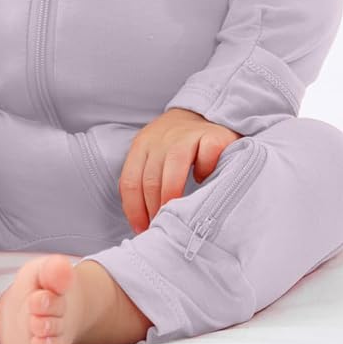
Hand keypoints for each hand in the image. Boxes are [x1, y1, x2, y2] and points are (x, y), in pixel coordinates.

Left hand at [119, 108, 241, 232]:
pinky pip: (206, 156)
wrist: (204, 113)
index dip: (134, 210)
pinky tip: (204, 182)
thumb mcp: (153, 156)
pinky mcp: (212, 136)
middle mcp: (161, 139)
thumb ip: (145, 180)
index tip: (142, 230)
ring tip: (177, 216)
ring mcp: (187, 136)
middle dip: (154, 210)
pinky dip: (205, 172)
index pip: (130, 182)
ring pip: (173, 169)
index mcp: (142, 145)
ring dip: (172, 197)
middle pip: (150, 180)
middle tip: (162, 229)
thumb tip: (142, 224)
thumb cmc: (176, 145)